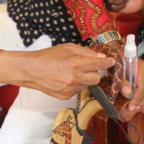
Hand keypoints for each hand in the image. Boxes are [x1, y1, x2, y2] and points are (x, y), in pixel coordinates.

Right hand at [0, 44, 115, 99]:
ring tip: (72, 72)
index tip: (111, 62)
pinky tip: (66, 79)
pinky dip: (75, 85)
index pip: (99, 64)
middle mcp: (74, 78)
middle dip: (95, 72)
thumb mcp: (68, 48)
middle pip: (97, 78)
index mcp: (76, 63)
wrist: (31, 70)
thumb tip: (100, 56)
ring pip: (87, 85)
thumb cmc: (48, 56)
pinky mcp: (65, 96)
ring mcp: (70, 89)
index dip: (107, 63)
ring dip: (84, 79)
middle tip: (87, 67)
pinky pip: (77, 91)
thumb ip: (85, 52)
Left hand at [120, 59, 143, 119]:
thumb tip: (128, 92)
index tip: (131, 107)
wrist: (122, 57)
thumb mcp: (118, 71)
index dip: (137, 99)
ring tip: (143, 107)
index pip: (142, 87)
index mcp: (141, 67)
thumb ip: (122, 82)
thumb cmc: (120, 64)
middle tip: (136, 108)